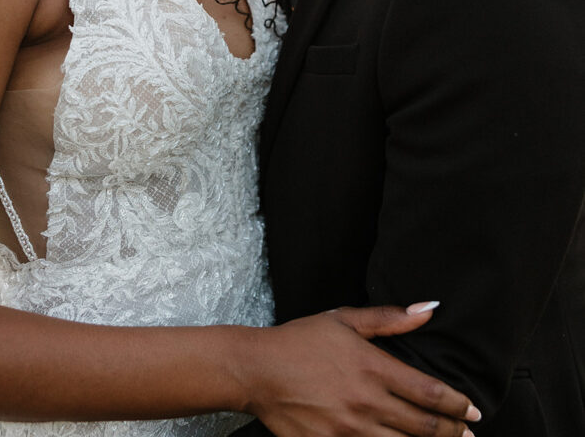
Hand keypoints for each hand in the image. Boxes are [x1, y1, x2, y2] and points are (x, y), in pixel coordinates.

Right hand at [241, 304, 480, 436]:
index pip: (429, 393)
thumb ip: (389, 318)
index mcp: (373, 367)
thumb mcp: (344, 320)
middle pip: (424, 426)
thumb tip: (428, 310)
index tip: (475, 412)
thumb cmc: (301, 339)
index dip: (458, 406)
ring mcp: (349, 430)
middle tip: (469, 436)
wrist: (257, 370)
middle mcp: (366, 402)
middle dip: (453, 433)